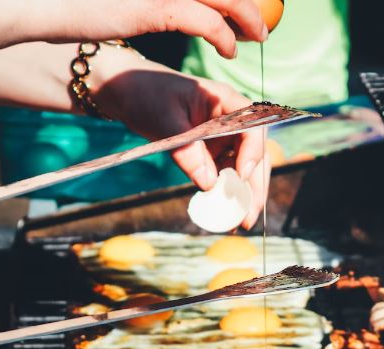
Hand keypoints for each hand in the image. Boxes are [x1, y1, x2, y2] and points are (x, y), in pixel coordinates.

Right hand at [0, 0, 266, 71]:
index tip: (243, 8)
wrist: (40, 4)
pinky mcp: (153, 5)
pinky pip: (201, 18)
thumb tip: (169, 5)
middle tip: (261, 21)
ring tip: (256, 34)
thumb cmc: (74, 1)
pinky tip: (230, 46)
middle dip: (247, 1)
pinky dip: (223, 33)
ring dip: (246, 15)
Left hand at [93, 46, 269, 228]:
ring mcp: (224, 137)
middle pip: (255, 154)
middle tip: (248, 217)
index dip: (252, 154)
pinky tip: (223, 212)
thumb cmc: (146, 94)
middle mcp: (232, 120)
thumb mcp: (164, 120)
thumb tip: (208, 184)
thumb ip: (187, 151)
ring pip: (244, 168)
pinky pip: (225, 173)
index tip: (241, 177)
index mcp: (227, 102)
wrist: (128, 91)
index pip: (253, 129)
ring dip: (244, 195)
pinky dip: (225, 192)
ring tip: (240, 222)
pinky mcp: (212, 150)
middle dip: (254, 187)